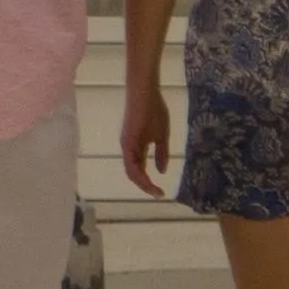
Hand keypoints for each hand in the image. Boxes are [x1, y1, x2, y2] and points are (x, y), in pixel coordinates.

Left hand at [121, 79, 171, 197]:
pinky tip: (148, 181)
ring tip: (155, 192)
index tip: (161, 192)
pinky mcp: (128, 141)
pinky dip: (139, 175)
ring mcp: (127, 145)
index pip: (140, 169)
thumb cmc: (154, 110)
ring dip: (143, 183)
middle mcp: (129, 148)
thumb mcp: (161, 136)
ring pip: (131, 171)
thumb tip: (161, 171)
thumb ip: (161, 153)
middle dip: (146, 186)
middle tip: (158, 195)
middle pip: (134, 174)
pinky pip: (131, 163)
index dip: (149, 182)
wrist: (146, 93)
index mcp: (136, 147)